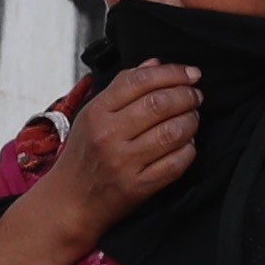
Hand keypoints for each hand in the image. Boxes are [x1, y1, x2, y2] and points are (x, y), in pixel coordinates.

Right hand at [22, 61, 200, 229]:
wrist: (69, 201)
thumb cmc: (83, 156)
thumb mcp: (92, 115)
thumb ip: (122, 87)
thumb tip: (155, 63)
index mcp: (96, 113)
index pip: (139, 81)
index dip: (172, 72)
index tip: (191, 74)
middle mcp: (108, 136)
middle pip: (159, 104)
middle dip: (187, 96)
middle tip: (195, 96)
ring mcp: (124, 162)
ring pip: (172, 132)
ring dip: (191, 122)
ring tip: (191, 119)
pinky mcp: (138, 186)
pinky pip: (177, 163)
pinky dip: (189, 150)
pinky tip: (186, 144)